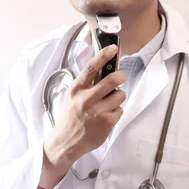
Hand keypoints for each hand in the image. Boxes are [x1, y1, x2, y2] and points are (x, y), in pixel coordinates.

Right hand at [46, 44, 126, 165]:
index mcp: (77, 89)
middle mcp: (86, 99)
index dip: (103, 56)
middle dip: (120, 76)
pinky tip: (107, 116)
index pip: (91, 68)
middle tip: (121, 76)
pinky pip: (120, 109)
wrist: (67, 140)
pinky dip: (116, 111)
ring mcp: (97, 111)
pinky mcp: (107, 122)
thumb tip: (104, 68)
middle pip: (112, 80)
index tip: (113, 48)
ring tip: (108, 103)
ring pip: (120, 95)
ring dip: (118, 97)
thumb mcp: (73, 96)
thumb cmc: (72, 115)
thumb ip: (86, 83)